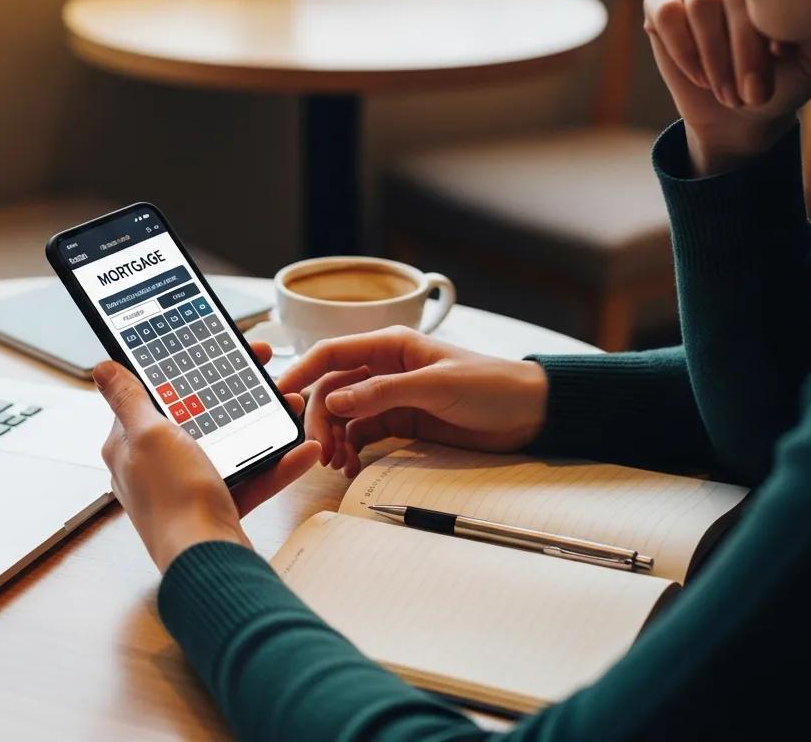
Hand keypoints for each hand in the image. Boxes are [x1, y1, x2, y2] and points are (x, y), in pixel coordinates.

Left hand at [95, 343, 320, 571]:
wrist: (208, 561)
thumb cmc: (173, 500)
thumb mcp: (149, 435)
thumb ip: (129, 399)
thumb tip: (103, 368)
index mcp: (131, 443)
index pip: (155, 392)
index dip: (183, 367)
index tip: (212, 348)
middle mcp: (157, 463)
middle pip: (198, 413)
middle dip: (235, 391)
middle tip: (263, 368)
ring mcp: (189, 484)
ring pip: (230, 441)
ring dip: (264, 422)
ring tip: (290, 404)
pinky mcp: (218, 504)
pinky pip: (251, 476)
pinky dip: (277, 463)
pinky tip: (301, 450)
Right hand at [276, 326, 548, 478]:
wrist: (530, 414)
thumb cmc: (491, 386)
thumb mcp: (436, 386)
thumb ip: (384, 392)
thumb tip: (337, 399)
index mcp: (391, 345)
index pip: (333, 353)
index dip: (302, 370)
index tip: (280, 394)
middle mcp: (385, 368)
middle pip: (332, 389)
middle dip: (321, 418)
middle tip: (320, 450)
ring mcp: (391, 396)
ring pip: (344, 414)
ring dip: (334, 437)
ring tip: (337, 463)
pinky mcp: (401, 422)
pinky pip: (362, 434)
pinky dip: (351, 449)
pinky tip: (351, 465)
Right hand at [644, 0, 810, 174]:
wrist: (740, 112)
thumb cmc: (781, 78)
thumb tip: (803, 6)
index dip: (773, 36)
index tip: (780, 68)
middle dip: (743, 55)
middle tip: (750, 94)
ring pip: (701, 4)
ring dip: (713, 55)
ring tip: (725, 90)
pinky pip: (666, 14)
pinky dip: (683, 50)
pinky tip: (699, 76)